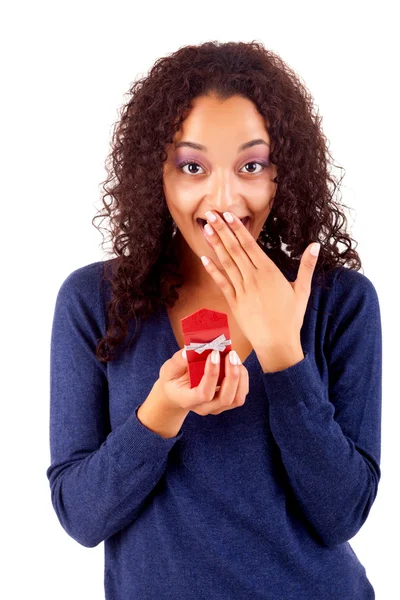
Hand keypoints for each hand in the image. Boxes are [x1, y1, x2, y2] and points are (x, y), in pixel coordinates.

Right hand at [158, 347, 248, 415]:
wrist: (176, 394)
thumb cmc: (172, 380)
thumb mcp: (169, 369)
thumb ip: (178, 361)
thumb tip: (189, 352)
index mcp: (188, 400)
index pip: (204, 394)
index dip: (212, 374)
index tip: (214, 354)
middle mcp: (205, 408)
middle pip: (225, 398)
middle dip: (232, 375)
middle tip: (231, 354)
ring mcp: (217, 407)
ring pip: (237, 398)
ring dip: (240, 377)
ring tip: (235, 358)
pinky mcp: (226, 402)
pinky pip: (241, 394)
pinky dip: (243, 378)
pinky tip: (237, 364)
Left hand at [200, 210, 320, 352]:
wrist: (277, 343)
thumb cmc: (291, 318)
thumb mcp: (302, 290)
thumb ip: (307, 266)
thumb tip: (315, 245)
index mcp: (269, 272)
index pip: (250, 245)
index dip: (238, 229)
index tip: (228, 215)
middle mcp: (253, 278)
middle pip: (235, 250)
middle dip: (222, 231)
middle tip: (210, 214)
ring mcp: (241, 290)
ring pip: (226, 263)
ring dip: (215, 245)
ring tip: (206, 229)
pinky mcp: (234, 302)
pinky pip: (221, 282)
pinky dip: (213, 270)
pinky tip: (204, 258)